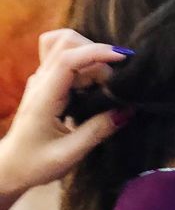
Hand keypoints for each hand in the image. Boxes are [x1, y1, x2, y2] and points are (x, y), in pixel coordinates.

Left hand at [0, 30, 131, 209]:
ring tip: (107, 84)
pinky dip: (86, 64)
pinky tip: (96, 85)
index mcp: (44, 96)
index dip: (95, 52)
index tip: (122, 58)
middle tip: (115, 83)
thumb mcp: (70, 154)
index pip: (67, 59)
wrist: (11, 166)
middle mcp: (40, 80)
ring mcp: (41, 79)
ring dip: (91, 58)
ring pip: (66, 47)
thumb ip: (98, 130)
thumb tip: (127, 110)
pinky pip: (67, 60)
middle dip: (96, 54)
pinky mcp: (47, 82)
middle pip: (67, 43)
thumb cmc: (37, 164)